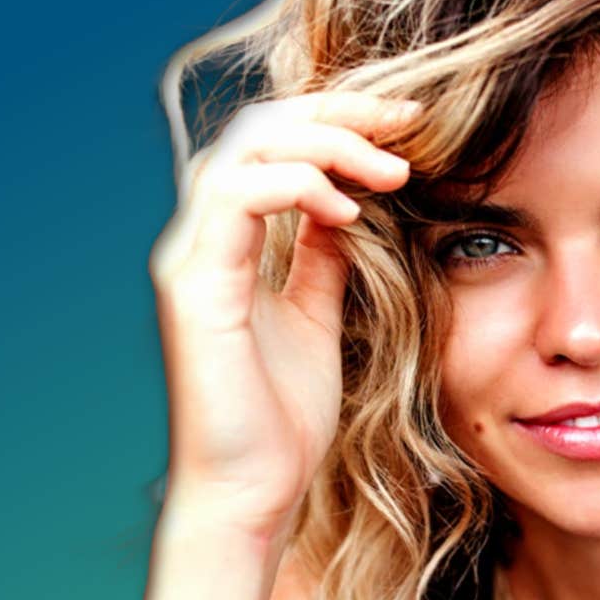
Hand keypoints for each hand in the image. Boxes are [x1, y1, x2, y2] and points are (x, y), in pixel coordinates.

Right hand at [148, 91, 418, 538]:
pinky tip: (349, 209)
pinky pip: (236, 200)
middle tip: (408, 122)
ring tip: (390, 171)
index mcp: (230, 238)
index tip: (409, 124)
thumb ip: (324, 252)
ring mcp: (191, 257)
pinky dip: (297, 187)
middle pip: (259, 125)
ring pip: (245, 148)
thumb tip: (346, 198)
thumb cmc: (282, 414)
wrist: (254, 490)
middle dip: (339, 110)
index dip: (340, 117)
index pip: (275, 140)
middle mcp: (202, 236)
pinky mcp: (193, 287)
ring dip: (326, 142)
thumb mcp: (319, 312)